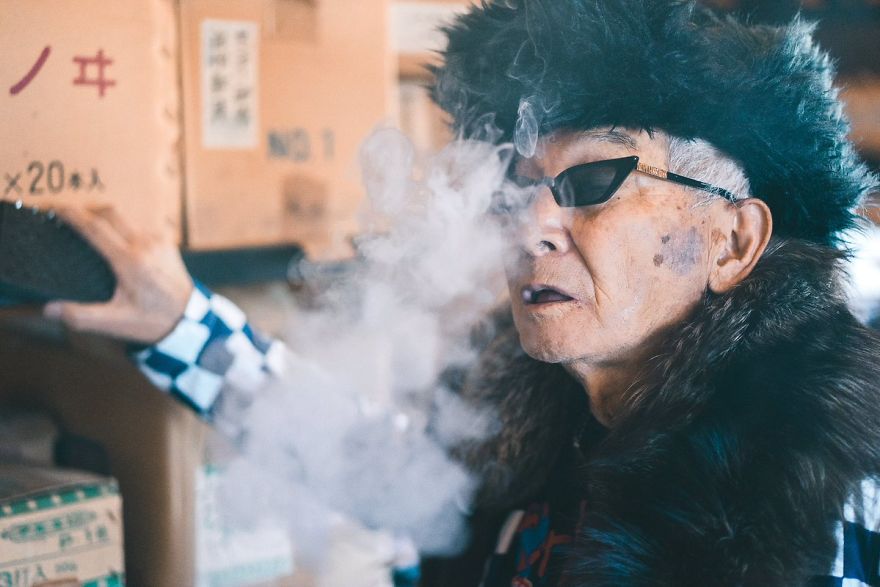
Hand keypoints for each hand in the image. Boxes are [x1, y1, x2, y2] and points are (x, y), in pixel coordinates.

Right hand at [43, 206, 192, 344]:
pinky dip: (123, 226)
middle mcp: (145, 244)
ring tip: (89, 227)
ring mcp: (159, 240)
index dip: (71, 214)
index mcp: (129, 261)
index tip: (52, 207)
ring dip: (105, 217)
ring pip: (126, 217)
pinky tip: (116, 238)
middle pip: (109, 212)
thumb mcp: (115, 323)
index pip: (94, 228)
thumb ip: (81, 316)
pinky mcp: (167, 242)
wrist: (190, 320)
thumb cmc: (152, 321)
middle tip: (67, 214)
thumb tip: (49, 309)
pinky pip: (140, 225)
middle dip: (86, 209)